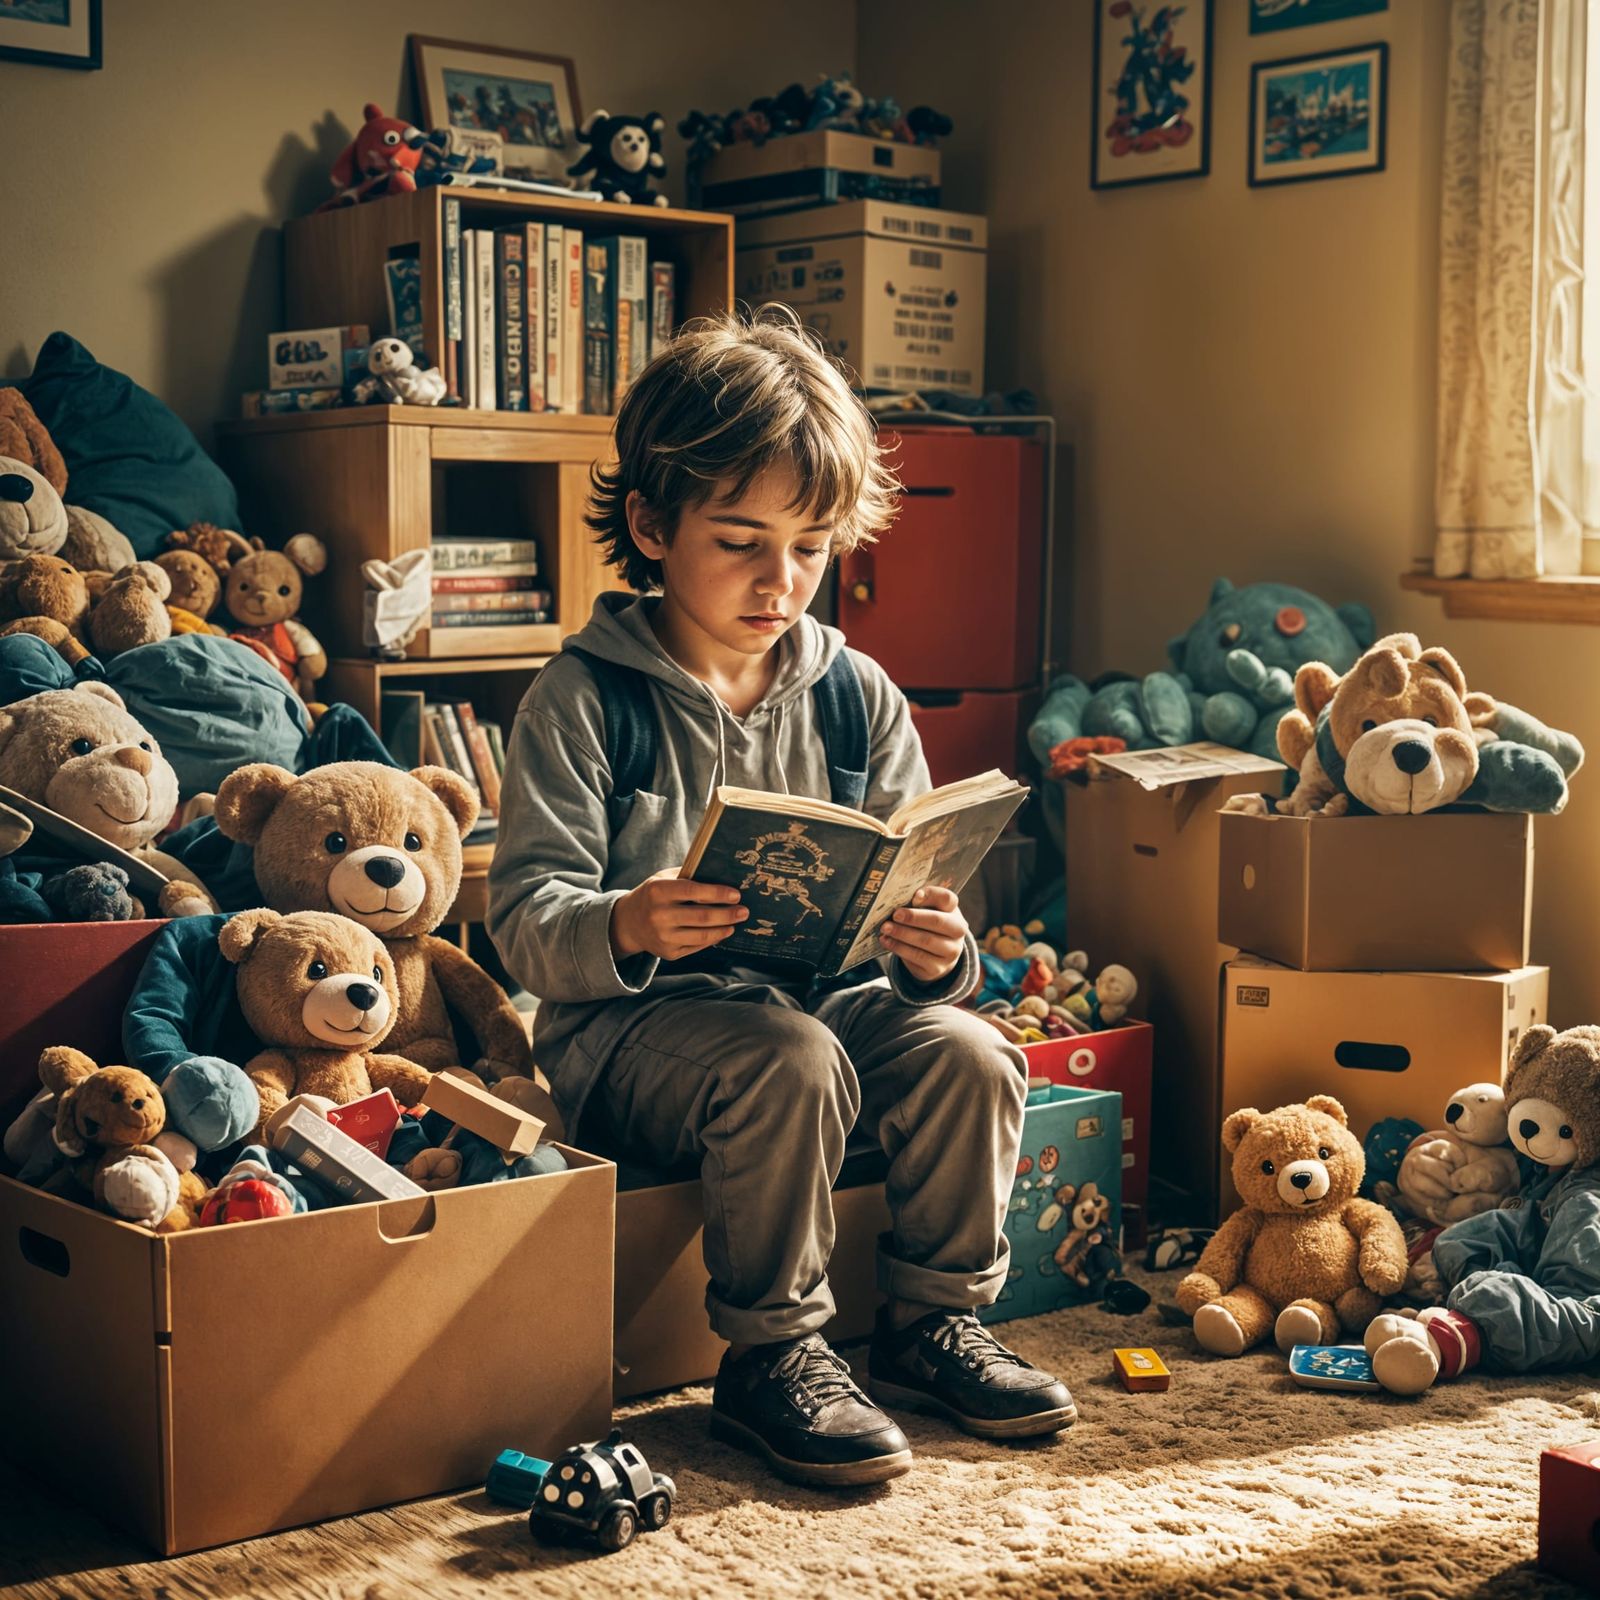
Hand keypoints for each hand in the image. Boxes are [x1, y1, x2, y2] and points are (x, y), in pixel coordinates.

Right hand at [610, 868, 747, 961]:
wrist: (628, 923)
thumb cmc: (653, 895)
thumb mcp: (663, 879)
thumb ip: (688, 877)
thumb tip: (722, 877)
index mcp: (657, 891)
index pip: (693, 891)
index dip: (717, 893)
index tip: (736, 894)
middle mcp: (659, 915)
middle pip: (702, 917)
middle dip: (728, 914)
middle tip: (744, 911)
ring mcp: (663, 937)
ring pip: (702, 935)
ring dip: (724, 928)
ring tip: (736, 921)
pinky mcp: (668, 953)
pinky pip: (697, 946)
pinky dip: (713, 939)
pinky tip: (723, 931)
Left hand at [880, 884, 967, 984]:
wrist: (936, 956)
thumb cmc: (928, 926)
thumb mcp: (928, 911)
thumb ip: (922, 900)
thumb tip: (916, 896)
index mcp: (953, 911)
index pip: (947, 898)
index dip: (931, 895)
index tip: (915, 896)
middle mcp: (958, 931)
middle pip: (937, 920)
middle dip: (913, 917)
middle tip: (895, 915)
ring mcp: (950, 951)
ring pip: (926, 940)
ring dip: (902, 934)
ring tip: (886, 928)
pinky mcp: (937, 968)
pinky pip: (917, 957)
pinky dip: (899, 948)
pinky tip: (887, 941)